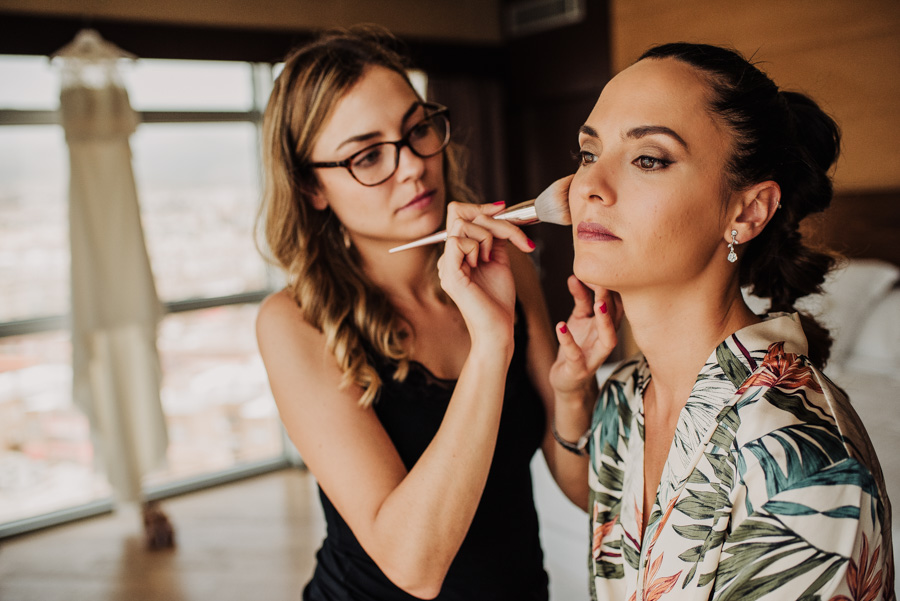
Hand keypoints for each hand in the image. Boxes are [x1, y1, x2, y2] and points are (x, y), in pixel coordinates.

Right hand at [437, 202, 535, 343]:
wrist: (498, 329)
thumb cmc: (498, 301)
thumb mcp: (498, 260)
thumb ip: (494, 238)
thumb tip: (496, 215)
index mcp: (459, 253)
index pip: (459, 216)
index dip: (479, 207)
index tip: (502, 208)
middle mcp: (449, 257)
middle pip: (459, 214)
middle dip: (490, 219)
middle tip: (511, 235)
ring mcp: (446, 265)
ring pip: (462, 225)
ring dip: (486, 236)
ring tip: (491, 259)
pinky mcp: (449, 273)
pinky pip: (458, 241)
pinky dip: (477, 247)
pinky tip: (483, 263)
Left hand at [549, 276, 620, 401]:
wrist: (567, 379)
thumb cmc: (578, 346)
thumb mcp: (579, 319)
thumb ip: (580, 298)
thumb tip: (576, 276)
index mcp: (607, 325)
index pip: (618, 303)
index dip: (613, 286)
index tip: (605, 266)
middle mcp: (606, 339)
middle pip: (618, 319)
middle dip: (614, 300)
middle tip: (606, 280)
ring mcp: (595, 356)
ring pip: (608, 340)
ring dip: (605, 322)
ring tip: (598, 304)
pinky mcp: (580, 369)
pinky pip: (576, 356)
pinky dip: (569, 341)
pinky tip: (560, 327)